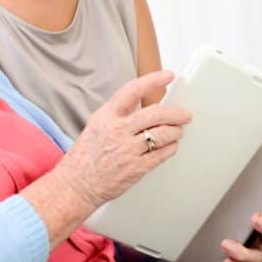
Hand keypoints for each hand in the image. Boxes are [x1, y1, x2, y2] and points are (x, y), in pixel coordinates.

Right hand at [54, 70, 192, 208]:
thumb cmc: (85, 156)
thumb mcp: (97, 125)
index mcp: (107, 116)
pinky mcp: (137, 168)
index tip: (168, 76)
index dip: (153, 80)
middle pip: (156, 113)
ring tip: (177, 131)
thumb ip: (120, 114)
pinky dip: (171, 147)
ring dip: (176, 131)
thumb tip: (147, 106)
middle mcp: (118, 130)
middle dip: (177, 113)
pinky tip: (170, 146)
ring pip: (164, 134)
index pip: (133, 90)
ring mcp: (128, 150)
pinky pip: (162, 154)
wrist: (76, 185)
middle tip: (185, 114)